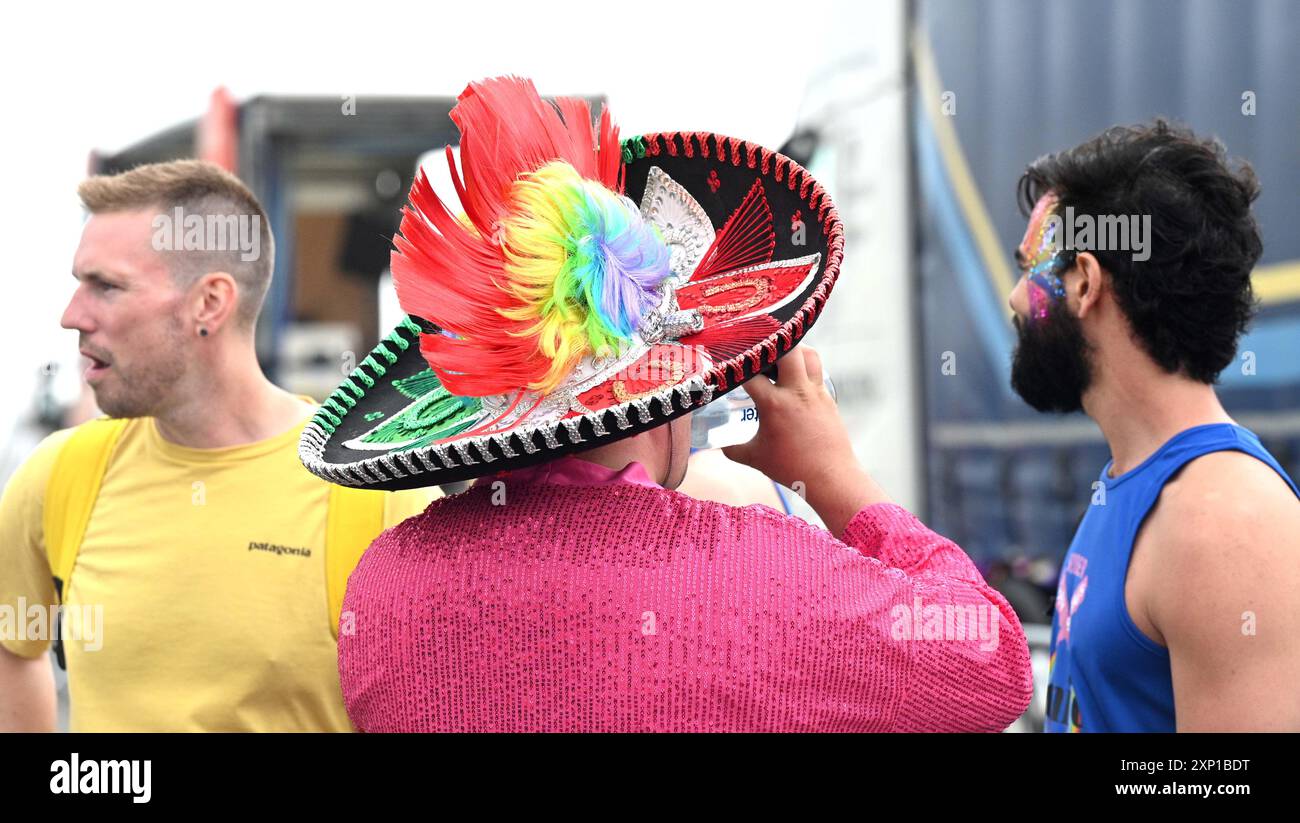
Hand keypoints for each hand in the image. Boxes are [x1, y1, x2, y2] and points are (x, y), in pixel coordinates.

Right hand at [722, 345, 889, 534]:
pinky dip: (804, 367)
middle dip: (771, 342)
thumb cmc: (792, 468)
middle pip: (787, 347)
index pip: (750, 371)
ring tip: (778, 355)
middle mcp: (796, 392)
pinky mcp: (827, 397)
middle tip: (757, 347)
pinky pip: (816, 371)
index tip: (726, 360)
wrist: (831, 477)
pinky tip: (793, 377)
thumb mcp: (756, 458)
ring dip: (793, 348)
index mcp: (775, 404)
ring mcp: (815, 392)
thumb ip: (734, 449)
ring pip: (808, 353)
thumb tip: (719, 446)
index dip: (736, 363)